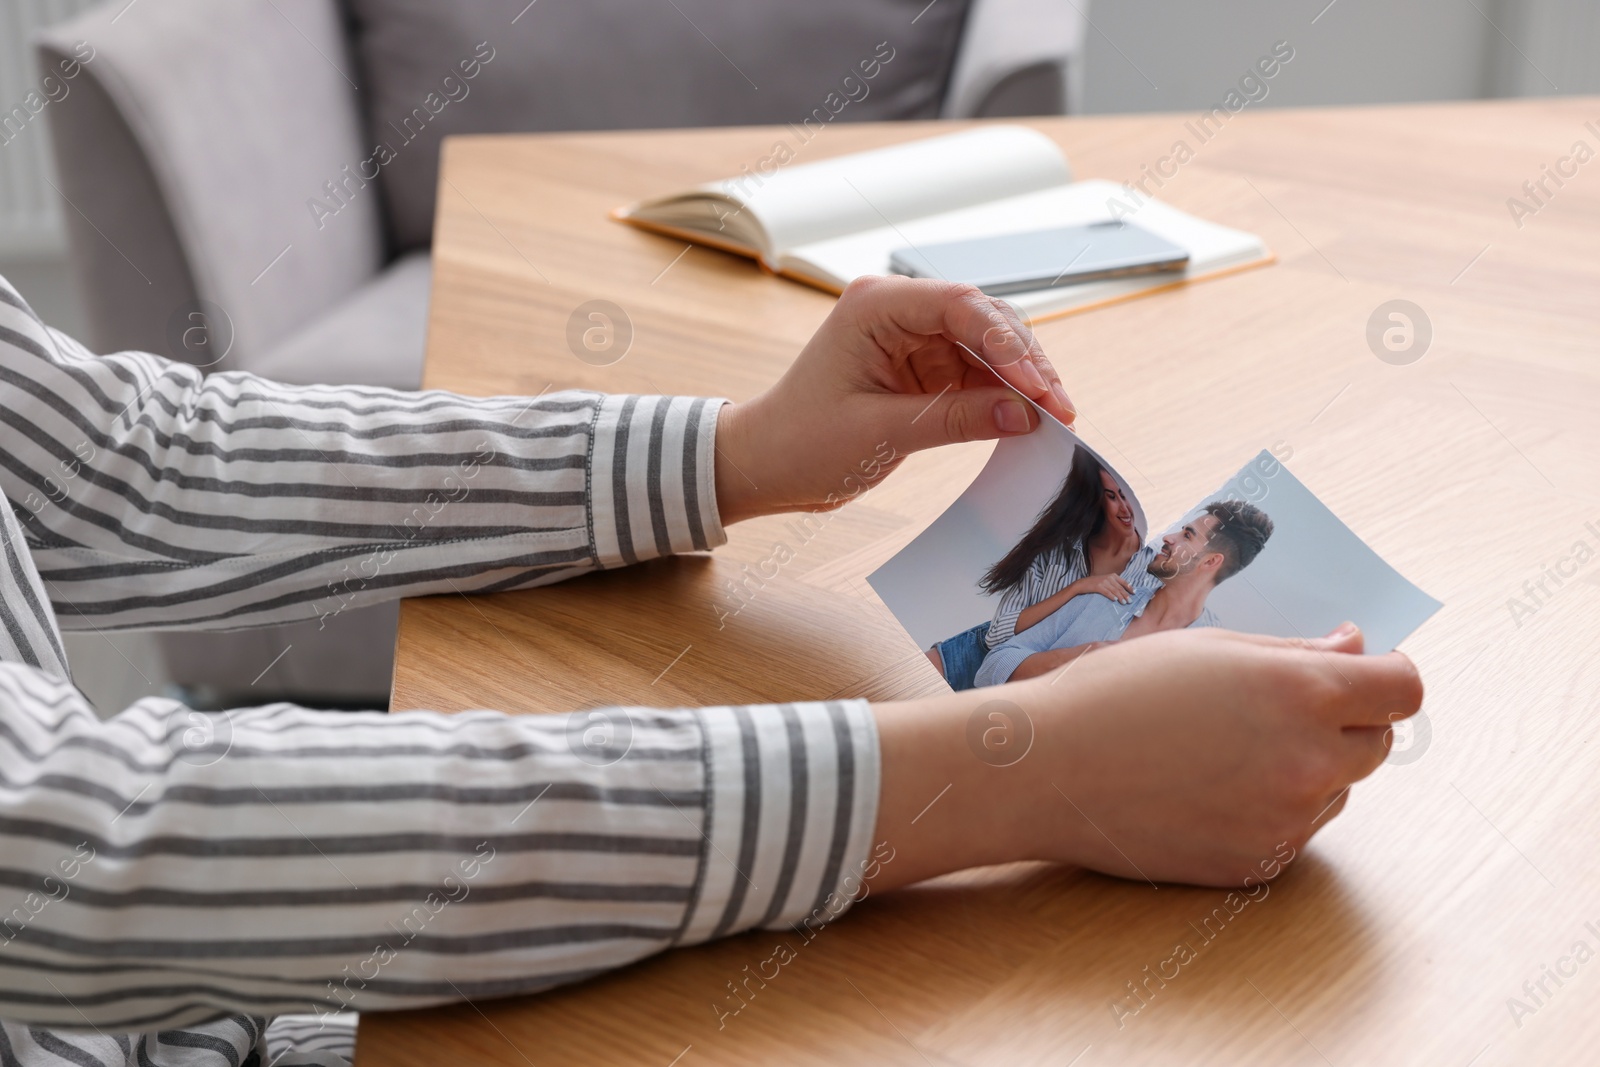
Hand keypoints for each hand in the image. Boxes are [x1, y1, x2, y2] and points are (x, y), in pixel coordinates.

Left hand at [713, 276, 1074, 523]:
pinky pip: (975, 372)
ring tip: (1055, 418)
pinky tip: (1028, 419)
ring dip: (1021, 380)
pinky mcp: (921, 366)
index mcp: (875, 305)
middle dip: (1025, 363)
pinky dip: (1002, 395)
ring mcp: (912, 336)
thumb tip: (1025, 415)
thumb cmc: (801, 442)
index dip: (1008, 344)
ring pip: (987, 346)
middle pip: (983, 320)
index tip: (1038, 387)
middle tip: (1061, 409)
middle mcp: (897, 309)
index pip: (960, 305)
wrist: (765, 464)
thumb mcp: (880, 434)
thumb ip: (955, 420)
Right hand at [870, 624, 1422, 890]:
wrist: (1048, 769)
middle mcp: (1308, 761)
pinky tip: (1204, 792)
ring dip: (1303, 770)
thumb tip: (1355, 647)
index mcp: (1302, 692)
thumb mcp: (1209, 647)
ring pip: (1332, 791)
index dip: (1388, 676)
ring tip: (1220, 753)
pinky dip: (1266, 812)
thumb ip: (1296, 652)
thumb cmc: (1117, 692)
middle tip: (1273, 710)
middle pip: (1376, 744)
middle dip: (1343, 723)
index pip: (1402, 689)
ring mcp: (1286, 821)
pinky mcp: (1257, 865)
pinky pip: (1291, 833)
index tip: (1366, 673)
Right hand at [1070, 574, 1134, 603]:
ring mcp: (1103, 582)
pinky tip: (1115, 600)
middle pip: (1120, 587)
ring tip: (1124, 602)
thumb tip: (1124, 590)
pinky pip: (1106, 592)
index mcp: (1112, 575)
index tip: (1134, 593)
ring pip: (1114, 590)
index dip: (1129, 588)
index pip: (1123, 582)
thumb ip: (1114, 583)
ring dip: (1120, 597)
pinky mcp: (1098, 586)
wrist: (1082, 583)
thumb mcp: (1106, 580)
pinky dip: (1111, 596)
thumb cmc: (1095, 583)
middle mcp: (1109, 577)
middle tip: (1130, 601)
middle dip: (1126, 595)